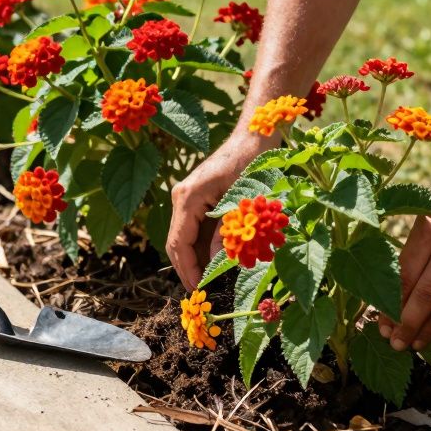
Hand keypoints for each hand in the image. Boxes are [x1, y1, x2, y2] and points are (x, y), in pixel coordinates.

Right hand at [167, 134, 267, 288]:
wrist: (254, 137)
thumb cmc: (251, 164)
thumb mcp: (242, 204)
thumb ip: (226, 234)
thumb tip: (214, 264)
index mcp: (188, 197)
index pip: (179, 242)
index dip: (187, 269)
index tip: (197, 290)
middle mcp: (181, 197)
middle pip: (176, 242)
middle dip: (186, 268)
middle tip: (199, 292)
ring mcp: (187, 197)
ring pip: (184, 237)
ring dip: (193, 259)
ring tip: (207, 281)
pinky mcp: (197, 198)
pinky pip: (194, 228)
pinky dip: (201, 246)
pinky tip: (212, 261)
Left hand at [378, 155, 430, 351]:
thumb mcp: (425, 207)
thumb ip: (415, 241)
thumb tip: (397, 282)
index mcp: (427, 230)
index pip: (403, 276)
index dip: (391, 304)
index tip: (381, 325)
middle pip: (425, 292)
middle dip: (407, 323)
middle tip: (395, 344)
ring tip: (420, 347)